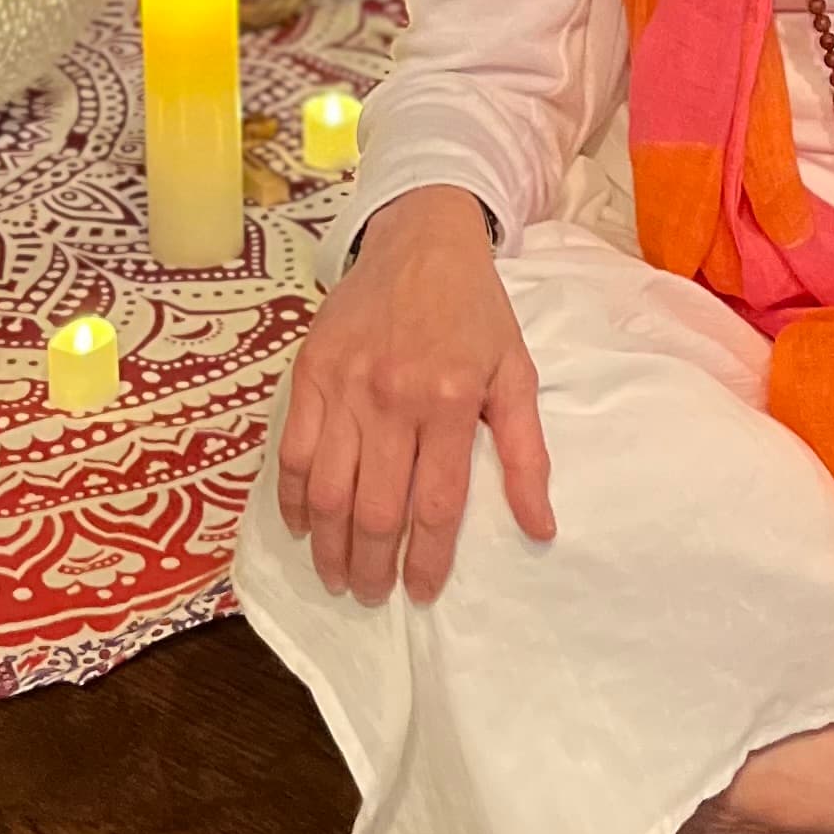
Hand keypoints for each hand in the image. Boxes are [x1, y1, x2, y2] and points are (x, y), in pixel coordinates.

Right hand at [273, 184, 553, 603]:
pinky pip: (293, 450)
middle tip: (370, 594)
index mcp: (452, 402)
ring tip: (335, 575)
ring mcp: (346, 385)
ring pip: (327, 490)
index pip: (435, 507)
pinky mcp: (310, 370)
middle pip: (374, 509)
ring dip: (327, 545)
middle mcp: (394, 398)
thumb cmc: (475, 311)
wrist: (422, 238)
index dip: (426, 561)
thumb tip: (541, 529)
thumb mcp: (517, 374)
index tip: (420, 593)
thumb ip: (527, 455)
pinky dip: (293, 496)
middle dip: (370, 567)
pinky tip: (302, 523)